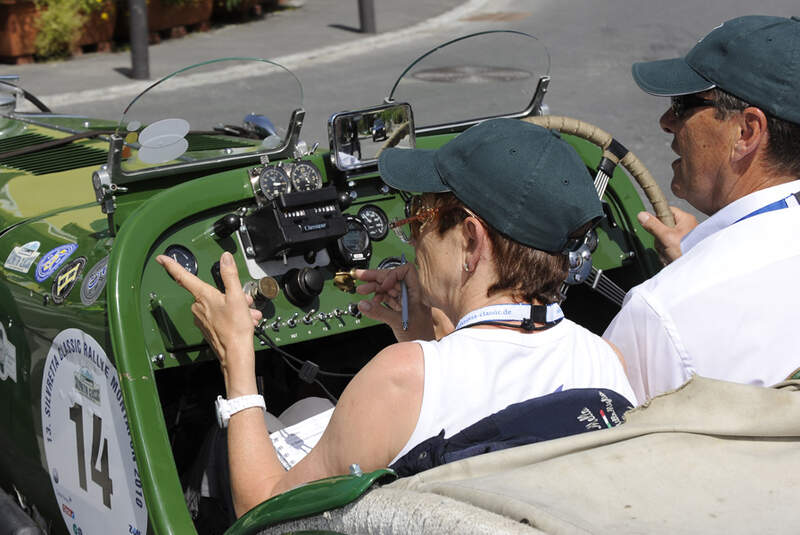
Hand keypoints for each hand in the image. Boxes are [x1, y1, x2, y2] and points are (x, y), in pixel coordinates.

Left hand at [156, 252, 261, 394]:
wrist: (236, 354)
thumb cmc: (235, 329)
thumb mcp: (236, 297)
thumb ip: (229, 275)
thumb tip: (225, 258)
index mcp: (203, 295)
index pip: (183, 276)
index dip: (171, 265)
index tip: (162, 258)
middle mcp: (198, 307)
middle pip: (212, 291)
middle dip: (230, 294)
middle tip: (243, 302)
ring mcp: (201, 319)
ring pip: (218, 304)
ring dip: (234, 307)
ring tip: (245, 315)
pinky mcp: (207, 328)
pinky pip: (219, 316)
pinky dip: (231, 316)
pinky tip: (242, 321)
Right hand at [353, 263, 434, 341]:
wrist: (423, 348)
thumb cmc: (420, 336)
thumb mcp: (398, 322)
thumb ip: (379, 312)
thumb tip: (363, 304)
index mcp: (417, 292)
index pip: (406, 271)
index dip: (393, 275)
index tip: (383, 284)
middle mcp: (412, 294)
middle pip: (393, 278)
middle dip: (376, 277)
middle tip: (361, 276)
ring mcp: (406, 300)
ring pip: (389, 287)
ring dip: (374, 288)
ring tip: (362, 291)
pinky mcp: (401, 307)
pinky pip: (388, 297)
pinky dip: (378, 297)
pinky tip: (371, 301)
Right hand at [637, 206, 697, 264]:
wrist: (695, 269)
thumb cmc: (687, 251)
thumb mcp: (666, 237)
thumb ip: (653, 225)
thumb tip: (642, 215)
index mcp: (685, 219)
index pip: (667, 211)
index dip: (658, 218)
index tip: (653, 225)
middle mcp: (685, 227)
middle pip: (662, 227)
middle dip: (659, 239)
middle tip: (665, 245)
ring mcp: (683, 238)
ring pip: (663, 239)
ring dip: (662, 249)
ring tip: (669, 254)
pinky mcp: (681, 248)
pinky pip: (667, 248)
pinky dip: (666, 254)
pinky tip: (670, 258)